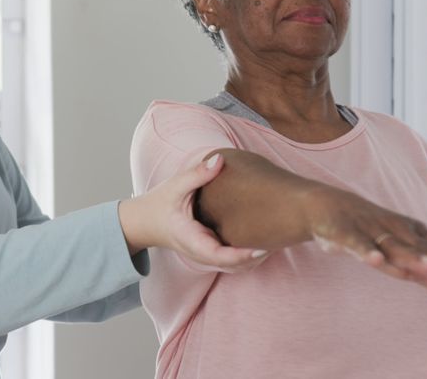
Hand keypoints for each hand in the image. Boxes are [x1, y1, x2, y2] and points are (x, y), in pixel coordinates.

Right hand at [119, 154, 265, 270]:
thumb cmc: (160, 204)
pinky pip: (233, 260)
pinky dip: (249, 255)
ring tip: (279, 240)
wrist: (145, 223)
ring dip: (256, 258)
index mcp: (192, 240)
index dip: (243, 255)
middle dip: (257, 257)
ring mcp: (206, 256)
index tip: (263, 248)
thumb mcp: (175, 186)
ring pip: (236, 267)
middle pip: (235, 266)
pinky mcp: (211, 252)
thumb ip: (197, 174)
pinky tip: (266, 240)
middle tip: (282, 240)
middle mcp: (201, 254)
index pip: (220, 256)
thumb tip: (219, 159)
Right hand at [305, 187, 426, 305]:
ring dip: (414, 257)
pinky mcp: (346, 233)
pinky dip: (367, 251)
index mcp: (410, 234)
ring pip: (395, 247)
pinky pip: (358, 244)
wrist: (323, 204)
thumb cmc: (368, 232)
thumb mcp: (398, 252)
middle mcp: (395, 230)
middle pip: (422, 252)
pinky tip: (376, 260)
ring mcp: (371, 231)